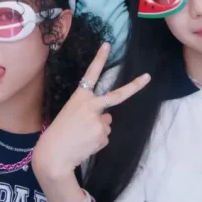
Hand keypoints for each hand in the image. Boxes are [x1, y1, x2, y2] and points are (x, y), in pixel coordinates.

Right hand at [32, 43, 150, 179]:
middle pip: (117, 95)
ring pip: (106, 123)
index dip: (99, 59)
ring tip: (81, 137)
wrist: (53, 156)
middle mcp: (91, 105)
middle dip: (135, 86)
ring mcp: (99, 120)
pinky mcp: (102, 134)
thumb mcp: (71, 115)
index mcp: (79, 97)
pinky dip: (97, 141)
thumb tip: (108, 116)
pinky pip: (104, 136)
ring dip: (97, 130)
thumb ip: (91, 111)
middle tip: (147, 77)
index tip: (108, 44)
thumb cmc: (59, 135)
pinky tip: (85, 144)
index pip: (91, 74)